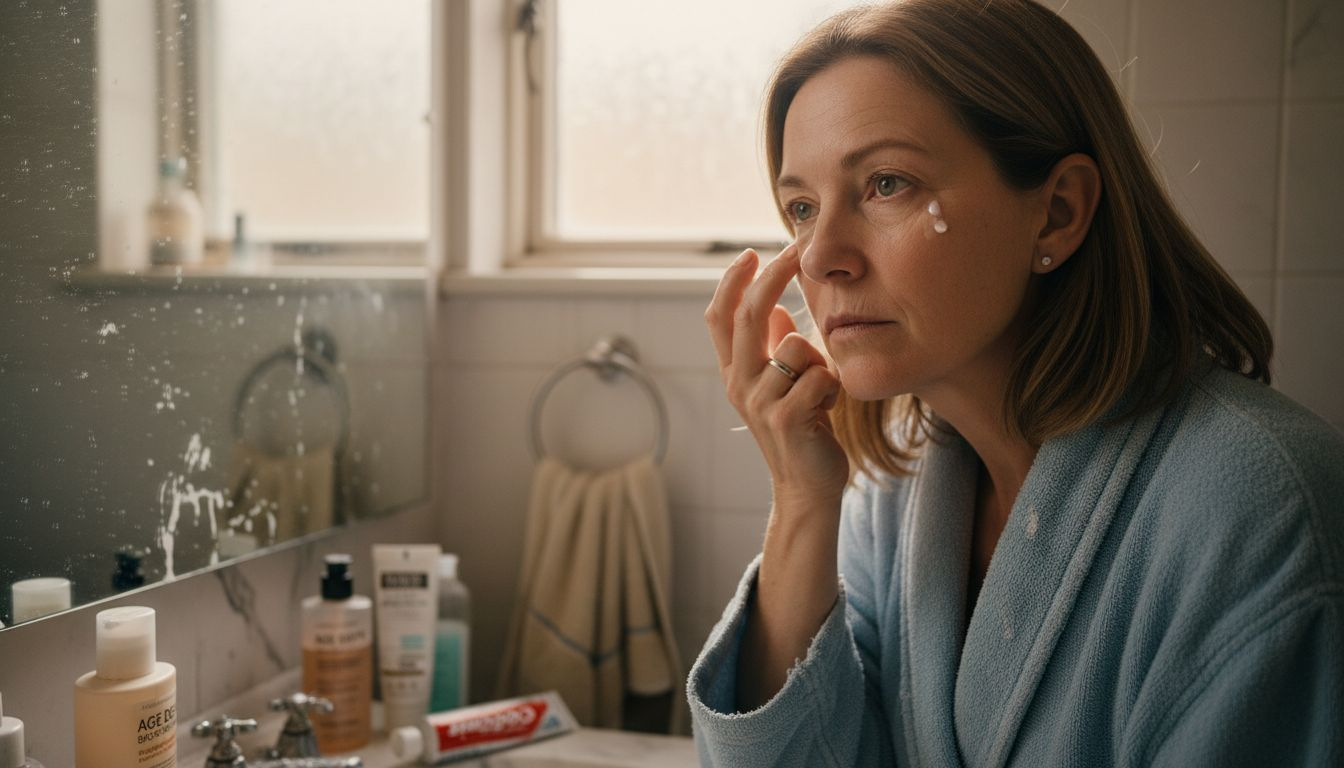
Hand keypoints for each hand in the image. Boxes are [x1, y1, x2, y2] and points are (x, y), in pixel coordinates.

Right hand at [705, 246, 848, 506]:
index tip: (750, 252)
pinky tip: (827, 409)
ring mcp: (759, 403)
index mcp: (735, 372)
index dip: (732, 281)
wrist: (808, 486)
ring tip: (821, 388)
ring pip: (795, 345)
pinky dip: (832, 387)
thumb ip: (775, 348)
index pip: (720, 316)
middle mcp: (739, 384)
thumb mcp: (784, 383)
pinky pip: (819, 376)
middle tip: (796, 249)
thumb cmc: (803, 428)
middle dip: (773, 276)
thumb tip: (779, 309)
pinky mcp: (786, 419)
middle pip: (748, 315)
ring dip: (819, 358)